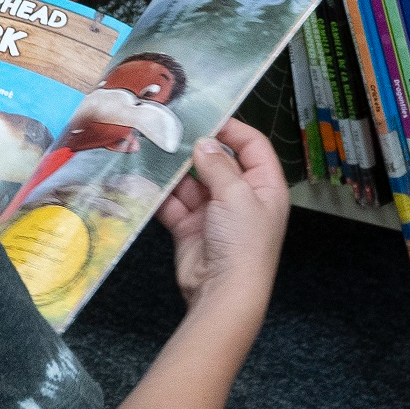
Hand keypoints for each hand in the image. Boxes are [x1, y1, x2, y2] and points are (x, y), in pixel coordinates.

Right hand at [157, 118, 289, 317]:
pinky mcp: (190, 228)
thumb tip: (204, 142)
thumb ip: (218, 165)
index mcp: (265, 186)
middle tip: (169, 130)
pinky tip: (145, 178)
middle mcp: (241, 197)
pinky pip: (173, 203)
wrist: (223, 293)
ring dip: (173, 170)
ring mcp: (214, 213)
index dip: (232, 128)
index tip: (206, 116)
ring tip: (152, 149)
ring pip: (191, 182)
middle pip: (218, 161)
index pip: (253, 146)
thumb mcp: (237, 195)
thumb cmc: (243, 244)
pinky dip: (160, 193)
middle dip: (195, 148)